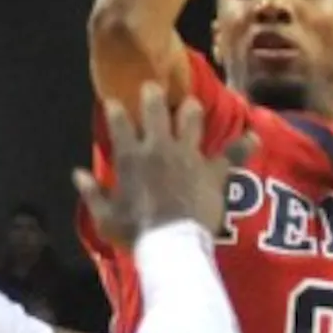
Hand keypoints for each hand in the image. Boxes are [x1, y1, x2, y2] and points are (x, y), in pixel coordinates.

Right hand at [73, 83, 256, 246]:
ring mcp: (188, 155)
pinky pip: (233, 154)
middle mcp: (159, 147)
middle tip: (154, 87)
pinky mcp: (212, 170)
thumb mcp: (105, 215)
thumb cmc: (134, 231)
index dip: (115, 108)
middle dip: (154, 94)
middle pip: (156, 109)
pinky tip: (254, 136)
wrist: (171, 245)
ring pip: (192, 119)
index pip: (119, 122)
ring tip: (191, 104)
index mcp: (130, 156)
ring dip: (191, 110)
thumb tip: (78, 175)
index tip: (113, 101)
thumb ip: (92, 192)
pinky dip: (244, 146)